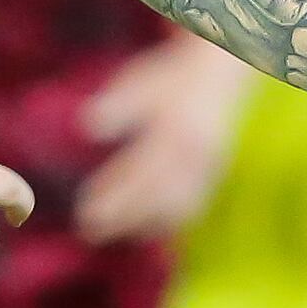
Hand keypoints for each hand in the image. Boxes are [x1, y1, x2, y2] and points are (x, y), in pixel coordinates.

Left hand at [68, 38, 252, 244]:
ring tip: (112, 232)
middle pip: (155, 198)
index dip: (110, 194)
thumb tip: (85, 126)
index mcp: (174, 133)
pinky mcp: (215, 177)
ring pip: (176, 209)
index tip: (84, 211)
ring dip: (144, 225)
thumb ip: (117, 105)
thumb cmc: (173, 79)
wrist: (222, 75)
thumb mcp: (142, 82)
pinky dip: (167, 224)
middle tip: (89, 230)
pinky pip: (192, 209)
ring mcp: (208, 169)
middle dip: (122, 218)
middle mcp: (194, 157)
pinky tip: (143, 229)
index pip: (138, 173)